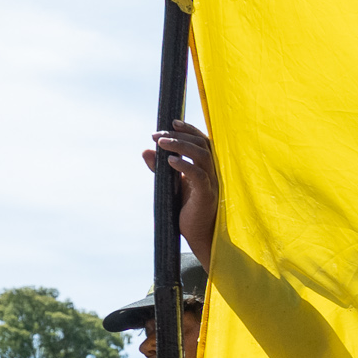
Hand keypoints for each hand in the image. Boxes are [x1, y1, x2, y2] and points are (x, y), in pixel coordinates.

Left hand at [144, 123, 220, 265]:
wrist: (198, 234)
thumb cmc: (188, 209)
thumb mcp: (171, 184)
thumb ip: (159, 168)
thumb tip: (145, 151)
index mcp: (207, 166)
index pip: (201, 141)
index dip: (188, 129)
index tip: (171, 122)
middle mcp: (212, 171)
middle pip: (201, 144)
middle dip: (179, 136)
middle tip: (157, 136)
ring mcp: (211, 182)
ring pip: (202, 155)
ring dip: (180, 146)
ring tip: (161, 143)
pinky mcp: (206, 195)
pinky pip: (198, 175)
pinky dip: (185, 165)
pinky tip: (170, 161)